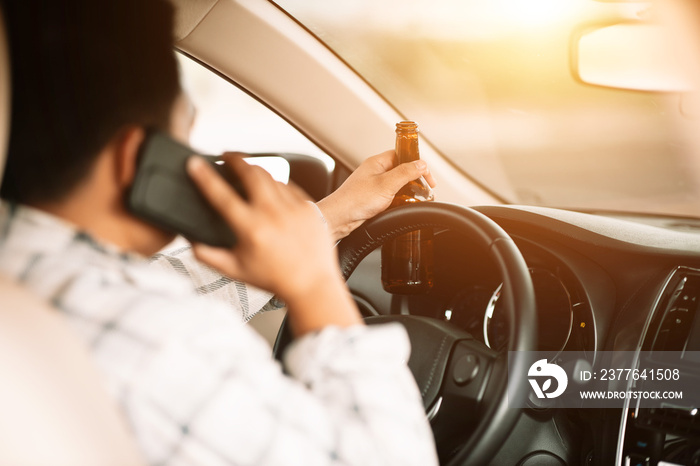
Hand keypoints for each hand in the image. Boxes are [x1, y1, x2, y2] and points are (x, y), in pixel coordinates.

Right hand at [187, 154, 360, 334]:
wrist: (313, 284)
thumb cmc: (276, 279)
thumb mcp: (236, 270)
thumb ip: (209, 255)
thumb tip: (192, 242)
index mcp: (251, 229)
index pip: (221, 195)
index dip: (205, 176)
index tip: (195, 164)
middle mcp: (273, 214)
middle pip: (250, 172)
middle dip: (235, 158)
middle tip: (226, 155)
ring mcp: (293, 208)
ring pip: (270, 176)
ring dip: (255, 169)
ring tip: (246, 169)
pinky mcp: (309, 207)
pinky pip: (288, 186)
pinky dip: (276, 183)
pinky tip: (270, 187)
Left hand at [316, 150, 435, 240]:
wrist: (339, 218)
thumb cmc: (355, 200)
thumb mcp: (386, 185)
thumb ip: (405, 173)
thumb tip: (421, 164)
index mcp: (377, 162)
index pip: (403, 154)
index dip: (417, 163)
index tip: (426, 175)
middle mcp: (375, 171)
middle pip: (401, 169)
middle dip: (414, 179)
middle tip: (425, 189)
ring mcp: (373, 184)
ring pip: (396, 184)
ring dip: (407, 190)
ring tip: (415, 199)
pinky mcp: (371, 198)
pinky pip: (390, 195)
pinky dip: (398, 199)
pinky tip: (401, 206)